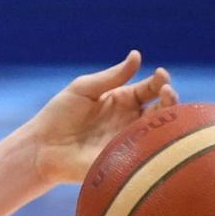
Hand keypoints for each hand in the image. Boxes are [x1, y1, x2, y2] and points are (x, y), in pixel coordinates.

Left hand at [26, 52, 179, 186]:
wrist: (41, 148)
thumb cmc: (58, 116)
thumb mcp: (84, 89)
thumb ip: (111, 76)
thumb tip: (137, 55)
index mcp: (123, 100)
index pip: (151, 88)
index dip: (160, 81)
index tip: (160, 75)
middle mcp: (132, 120)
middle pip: (164, 108)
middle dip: (171, 98)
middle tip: (166, 91)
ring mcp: (132, 141)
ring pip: (163, 130)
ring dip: (172, 118)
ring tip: (167, 107)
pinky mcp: (128, 160)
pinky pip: (149, 153)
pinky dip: (159, 143)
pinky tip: (160, 133)